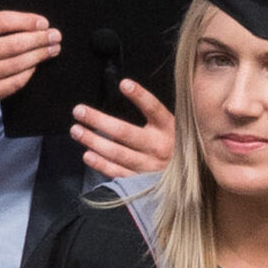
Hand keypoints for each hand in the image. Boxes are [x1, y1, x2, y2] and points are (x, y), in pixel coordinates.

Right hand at [0, 2, 62, 115]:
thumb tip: (29, 19)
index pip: (4, 22)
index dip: (27, 21)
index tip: (44, 23)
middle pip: (15, 44)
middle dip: (40, 39)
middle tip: (55, 36)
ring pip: (18, 64)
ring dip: (40, 56)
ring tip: (52, 49)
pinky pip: (16, 82)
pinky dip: (29, 72)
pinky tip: (36, 65)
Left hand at [68, 76, 182, 189]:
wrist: (191, 181)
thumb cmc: (174, 146)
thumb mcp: (172, 128)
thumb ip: (154, 115)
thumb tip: (125, 91)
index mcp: (169, 129)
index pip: (154, 109)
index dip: (140, 96)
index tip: (124, 84)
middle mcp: (159, 147)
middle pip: (124, 132)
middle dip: (98, 120)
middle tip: (79, 111)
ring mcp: (149, 166)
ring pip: (117, 153)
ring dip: (93, 141)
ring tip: (76, 130)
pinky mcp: (142, 183)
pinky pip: (117, 172)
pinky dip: (100, 164)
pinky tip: (87, 155)